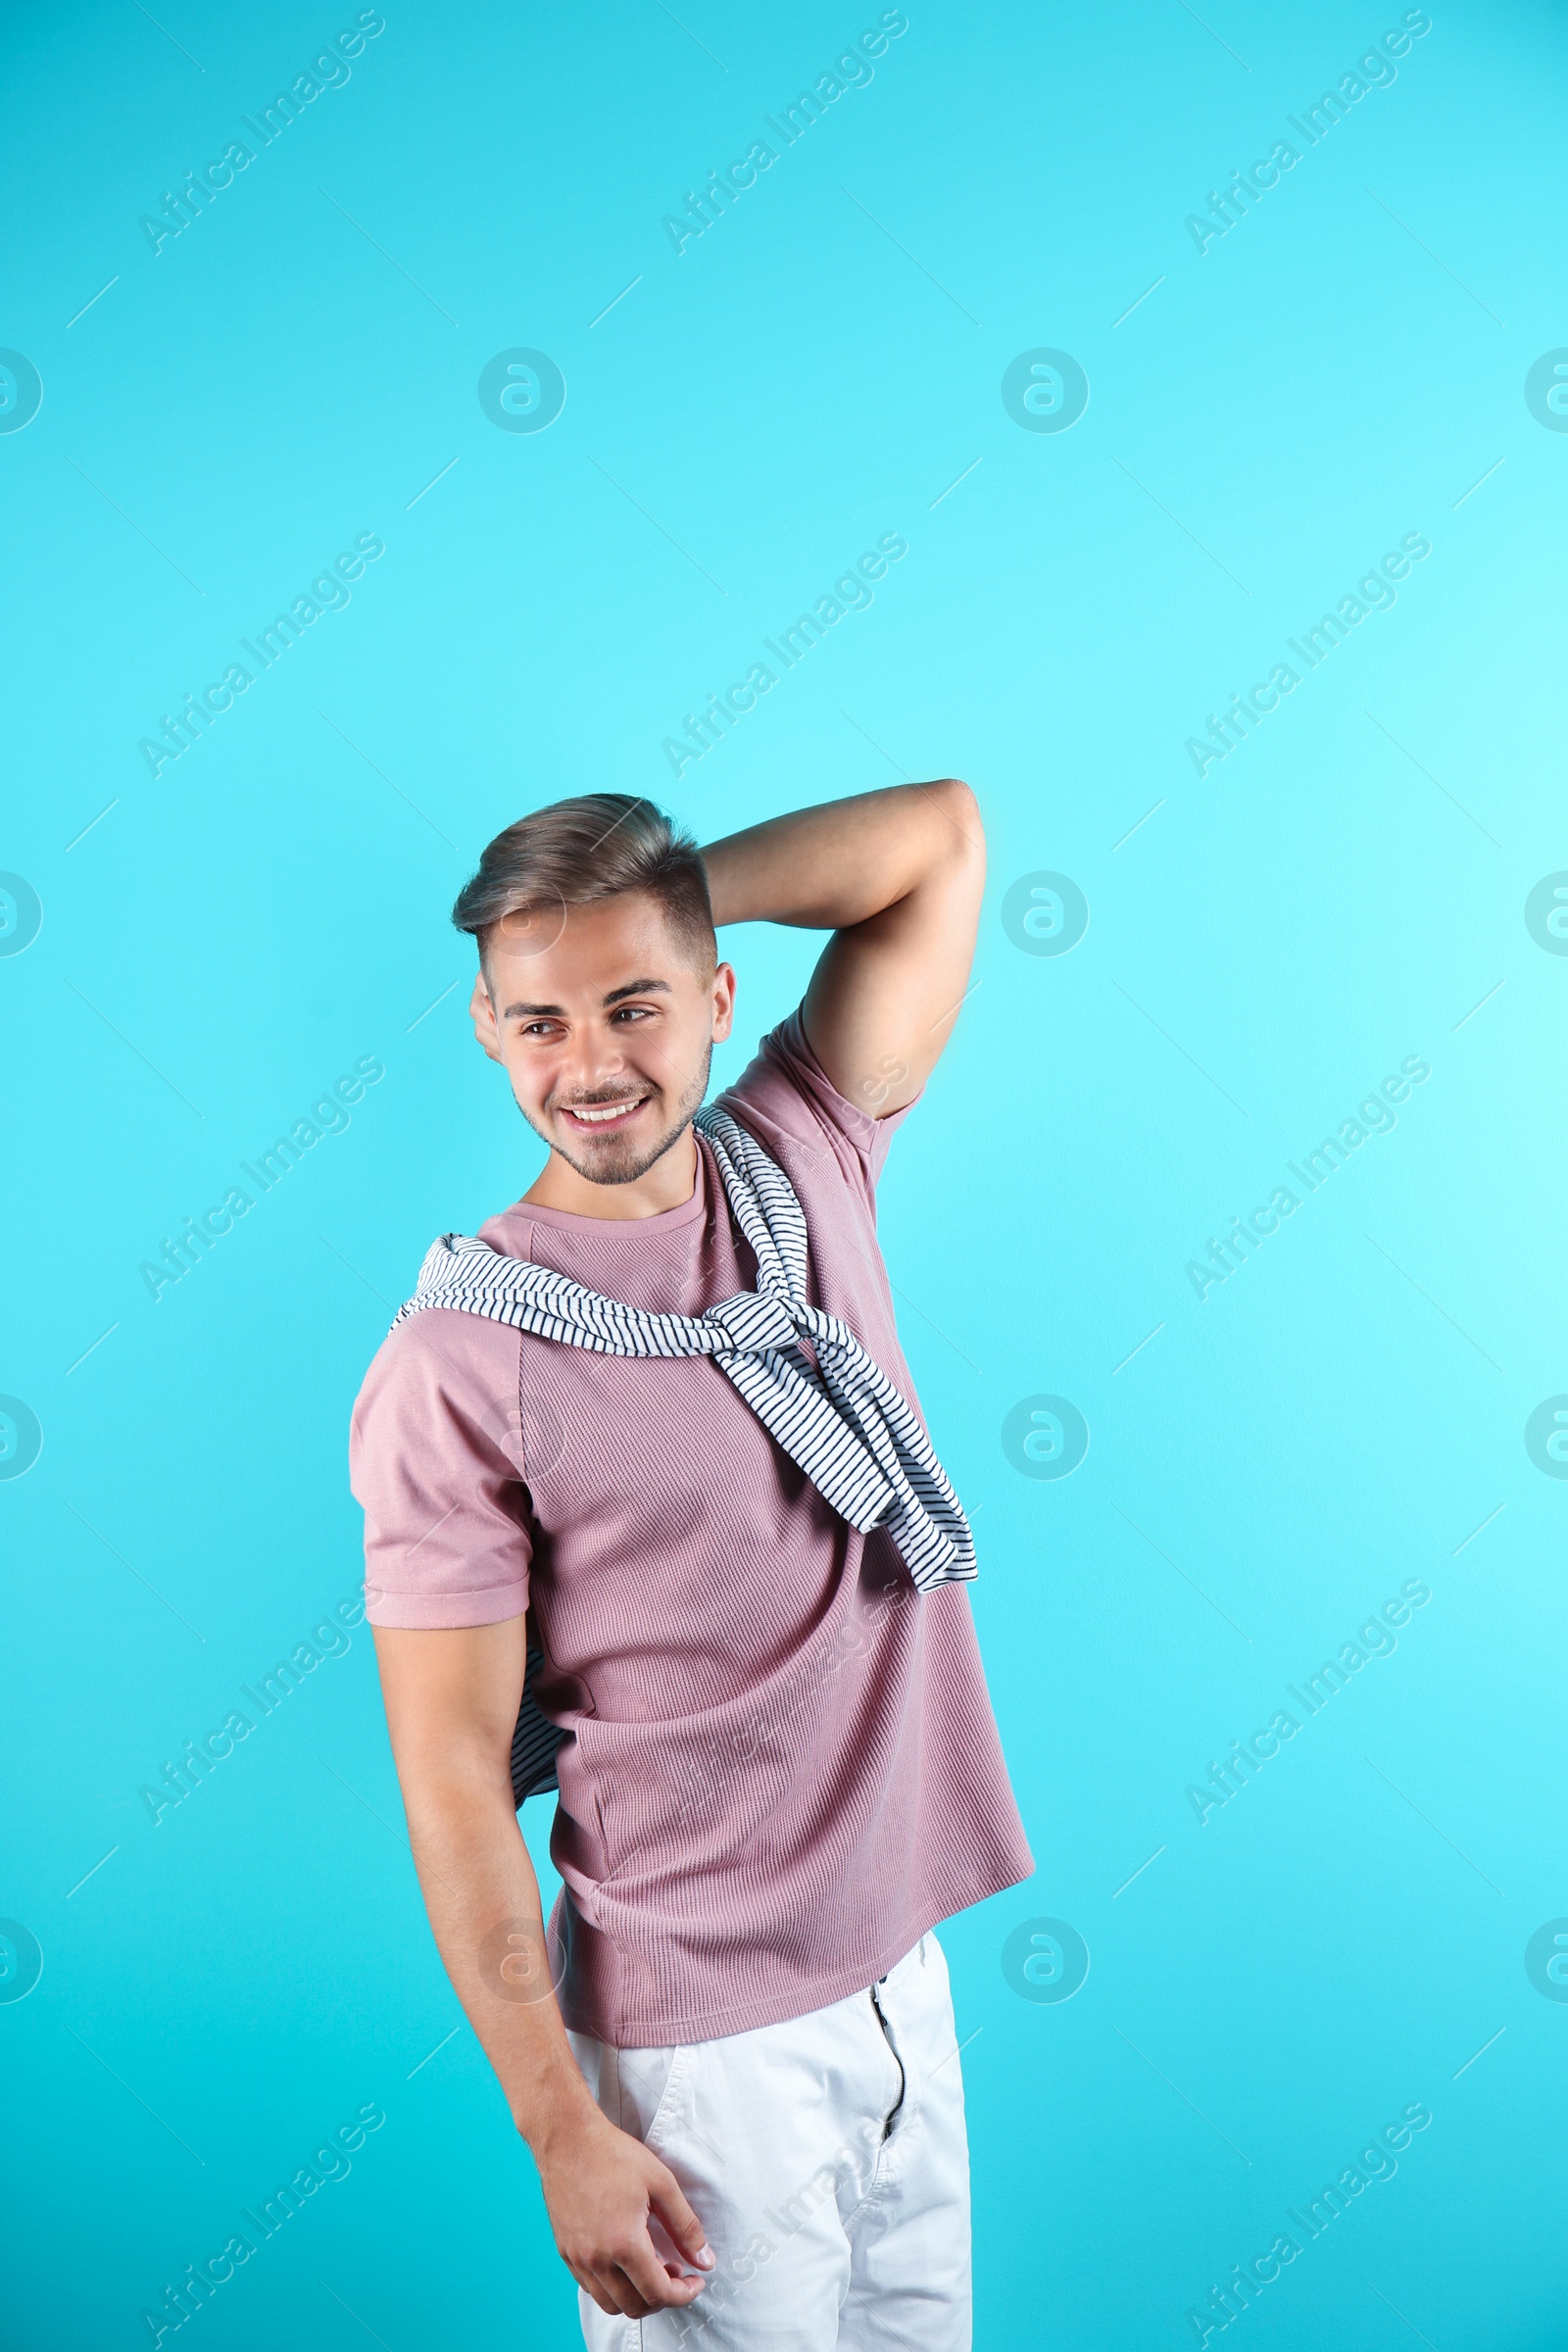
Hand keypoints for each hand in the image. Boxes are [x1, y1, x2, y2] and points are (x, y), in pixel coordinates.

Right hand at [535, 2104, 715, 2317]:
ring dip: (637, 2296)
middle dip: (662, 2297)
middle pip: (635, 2306)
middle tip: (676, 2271)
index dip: (683, 2294)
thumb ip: (686, 2227)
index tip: (695, 2282)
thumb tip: (705, 2261)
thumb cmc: (614, 2156)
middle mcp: (597, 2259)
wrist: (568, 2140)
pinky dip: (613, 2287)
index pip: (658, 2293)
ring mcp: (577, 2259)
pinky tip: (625, 2261)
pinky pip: (591, 2288)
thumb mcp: (661, 2184)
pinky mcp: (565, 2253)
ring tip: (652, 2266)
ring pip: (611, 2304)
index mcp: (624, 2243)